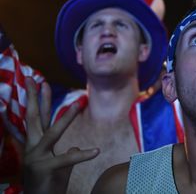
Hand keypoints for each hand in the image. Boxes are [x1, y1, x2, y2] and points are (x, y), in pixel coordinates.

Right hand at [23, 78, 98, 193]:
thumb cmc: (49, 183)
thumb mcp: (57, 165)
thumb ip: (64, 153)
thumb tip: (73, 147)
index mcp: (35, 144)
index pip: (36, 118)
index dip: (37, 100)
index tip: (37, 82)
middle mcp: (32, 148)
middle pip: (34, 118)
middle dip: (35, 98)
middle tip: (35, 79)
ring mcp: (36, 158)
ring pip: (52, 133)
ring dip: (66, 117)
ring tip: (77, 103)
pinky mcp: (46, 168)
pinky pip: (68, 159)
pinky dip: (82, 155)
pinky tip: (96, 151)